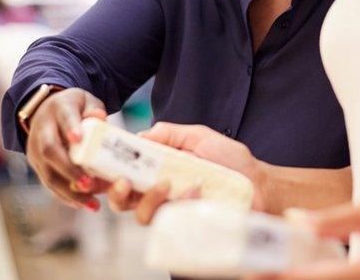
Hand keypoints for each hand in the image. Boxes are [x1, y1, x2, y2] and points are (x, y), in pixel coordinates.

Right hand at [25, 87, 109, 209]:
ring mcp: (35, 147)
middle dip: (69, 169)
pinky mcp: (35, 163)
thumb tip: (100, 118)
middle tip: (89, 184)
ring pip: (47, 172)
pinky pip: (48, 182)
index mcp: (58, 108)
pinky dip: (64, 195)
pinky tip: (82, 204)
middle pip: (50, 150)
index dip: (70, 128)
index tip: (78, 138)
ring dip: (68, 191)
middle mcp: (42, 128)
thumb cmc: (75, 107)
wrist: (46, 109)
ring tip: (91, 203)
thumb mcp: (86, 101)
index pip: (64, 118)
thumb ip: (94, 109)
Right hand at [103, 122, 268, 224]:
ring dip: (149, 199)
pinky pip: (174, 223)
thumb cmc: (231, 160)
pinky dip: (183, 204)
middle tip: (124, 181)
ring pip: (143, 216)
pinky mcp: (190, 226)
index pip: (123, 175)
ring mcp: (174, 212)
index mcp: (157, 171)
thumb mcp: (199, 136)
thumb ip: (170, 133)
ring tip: (167, 184)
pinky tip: (197, 190)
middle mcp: (160, 195)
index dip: (105, 174)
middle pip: (122, 202)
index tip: (99, 165)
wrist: (260, 183)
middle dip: (116, 193)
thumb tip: (140, 136)